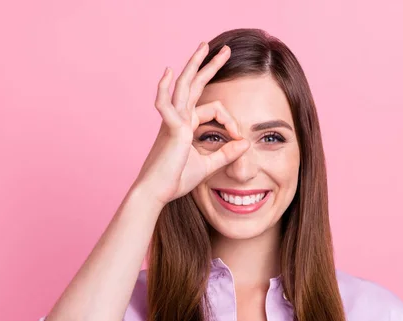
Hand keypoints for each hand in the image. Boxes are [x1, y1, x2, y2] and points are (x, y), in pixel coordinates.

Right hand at [135, 42, 249, 206]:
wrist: (155, 192)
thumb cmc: (175, 180)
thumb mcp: (207, 166)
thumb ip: (226, 154)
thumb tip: (246, 143)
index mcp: (186, 124)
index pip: (213, 109)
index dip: (231, 121)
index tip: (239, 138)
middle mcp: (178, 118)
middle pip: (194, 84)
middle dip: (209, 65)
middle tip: (225, 50)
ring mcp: (172, 121)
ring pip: (183, 86)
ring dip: (195, 65)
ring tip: (204, 46)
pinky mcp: (170, 129)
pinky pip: (165, 103)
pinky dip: (164, 87)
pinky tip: (168, 72)